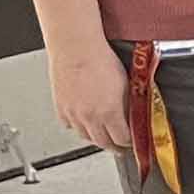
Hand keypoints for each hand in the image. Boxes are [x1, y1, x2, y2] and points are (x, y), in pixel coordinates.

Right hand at [48, 30, 131, 160]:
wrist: (76, 47)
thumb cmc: (100, 59)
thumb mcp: (126, 84)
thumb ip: (129, 105)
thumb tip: (132, 117)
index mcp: (109, 112)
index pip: (122, 139)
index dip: (129, 142)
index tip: (132, 141)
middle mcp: (89, 117)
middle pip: (103, 143)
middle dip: (114, 146)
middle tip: (120, 145)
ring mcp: (73, 114)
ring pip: (86, 137)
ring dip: (96, 138)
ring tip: (103, 135)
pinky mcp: (61, 107)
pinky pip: (70, 125)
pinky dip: (78, 127)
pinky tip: (84, 122)